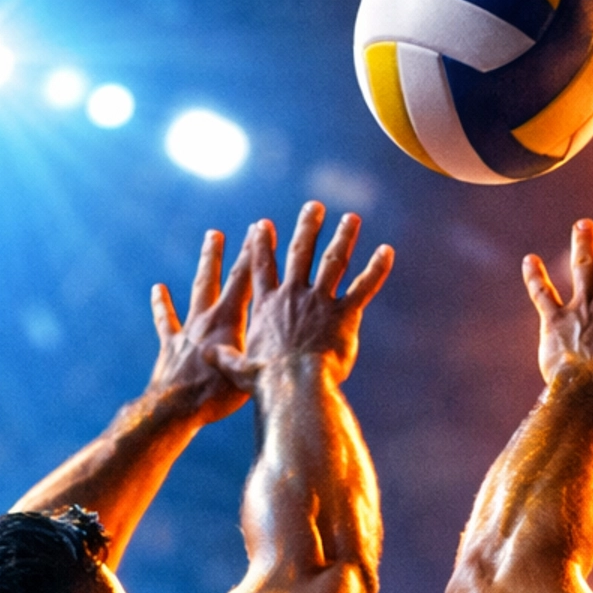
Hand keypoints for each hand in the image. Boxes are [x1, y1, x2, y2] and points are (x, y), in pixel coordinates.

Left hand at [148, 229, 254, 423]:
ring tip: (211, 238)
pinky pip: (165, 320)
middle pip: (220, 278)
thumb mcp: (251, 372)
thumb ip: (269, 351)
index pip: (246, 281)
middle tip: (231, 231)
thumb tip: (299, 343)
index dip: (254, 255)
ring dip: (207, 263)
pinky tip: (158, 288)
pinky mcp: (170, 344)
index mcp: (230, 321)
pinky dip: (161, 304)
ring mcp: (187, 329)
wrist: (178, 407)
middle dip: (228, 254)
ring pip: (198, 289)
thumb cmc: (219, 394)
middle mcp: (208, 318)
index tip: (259, 230)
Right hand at [210, 202, 394, 392]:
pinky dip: (377, 269)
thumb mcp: (238, 369)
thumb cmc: (265, 382)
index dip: (262, 245)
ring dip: (343, 237)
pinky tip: (387, 252)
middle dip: (307, 227)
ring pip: (333, 261)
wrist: (294, 386)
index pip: (263, 268)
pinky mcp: (345, 315)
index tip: (263, 225)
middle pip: (300, 253)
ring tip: (351, 218)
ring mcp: (320, 302)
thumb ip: (225, 357)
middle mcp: (293, 296)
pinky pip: (364, 287)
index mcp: (267, 306)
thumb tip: (206, 353)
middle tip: (314, 207)